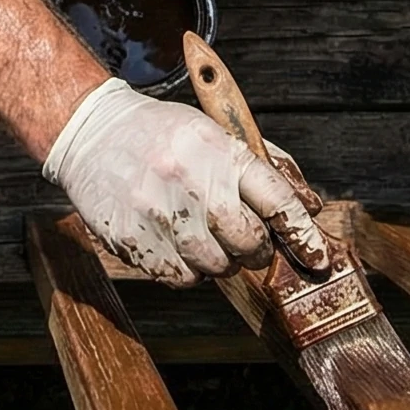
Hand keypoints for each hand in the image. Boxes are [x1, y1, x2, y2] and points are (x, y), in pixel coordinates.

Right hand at [42, 79, 332, 285]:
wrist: (92, 133)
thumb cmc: (161, 134)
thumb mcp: (214, 132)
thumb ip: (264, 168)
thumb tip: (308, 208)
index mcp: (216, 149)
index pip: (275, 200)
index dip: (302, 234)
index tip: (317, 256)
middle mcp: (188, 180)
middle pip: (247, 242)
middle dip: (255, 249)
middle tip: (246, 241)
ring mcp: (156, 212)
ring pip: (215, 267)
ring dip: (220, 260)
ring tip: (205, 237)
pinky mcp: (131, 238)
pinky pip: (179, 277)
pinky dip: (188, 269)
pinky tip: (177, 243)